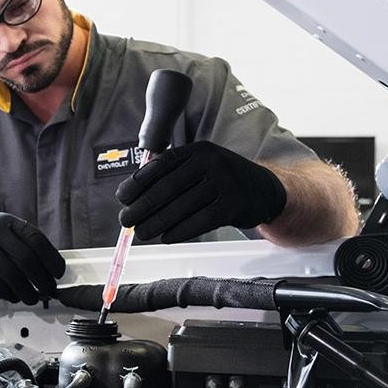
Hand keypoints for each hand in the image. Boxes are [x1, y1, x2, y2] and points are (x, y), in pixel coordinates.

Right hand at [0, 212, 65, 303]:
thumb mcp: (2, 226)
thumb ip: (21, 241)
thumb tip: (47, 265)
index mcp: (9, 222)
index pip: (37, 240)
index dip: (51, 258)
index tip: (58, 273)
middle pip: (27, 258)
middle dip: (42, 279)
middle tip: (48, 290)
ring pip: (12, 273)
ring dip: (26, 290)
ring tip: (32, 298)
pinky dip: (7, 292)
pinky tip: (13, 296)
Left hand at [116, 141, 286, 242]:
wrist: (265, 190)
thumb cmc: (222, 180)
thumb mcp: (201, 166)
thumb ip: (172, 174)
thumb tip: (133, 195)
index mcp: (198, 151)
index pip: (161, 165)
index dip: (138, 182)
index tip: (122, 197)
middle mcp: (211, 163)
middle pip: (167, 188)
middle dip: (142, 206)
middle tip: (126, 220)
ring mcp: (224, 184)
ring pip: (180, 207)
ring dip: (156, 223)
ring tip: (141, 233)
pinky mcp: (233, 206)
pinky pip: (199, 222)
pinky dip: (179, 231)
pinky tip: (166, 237)